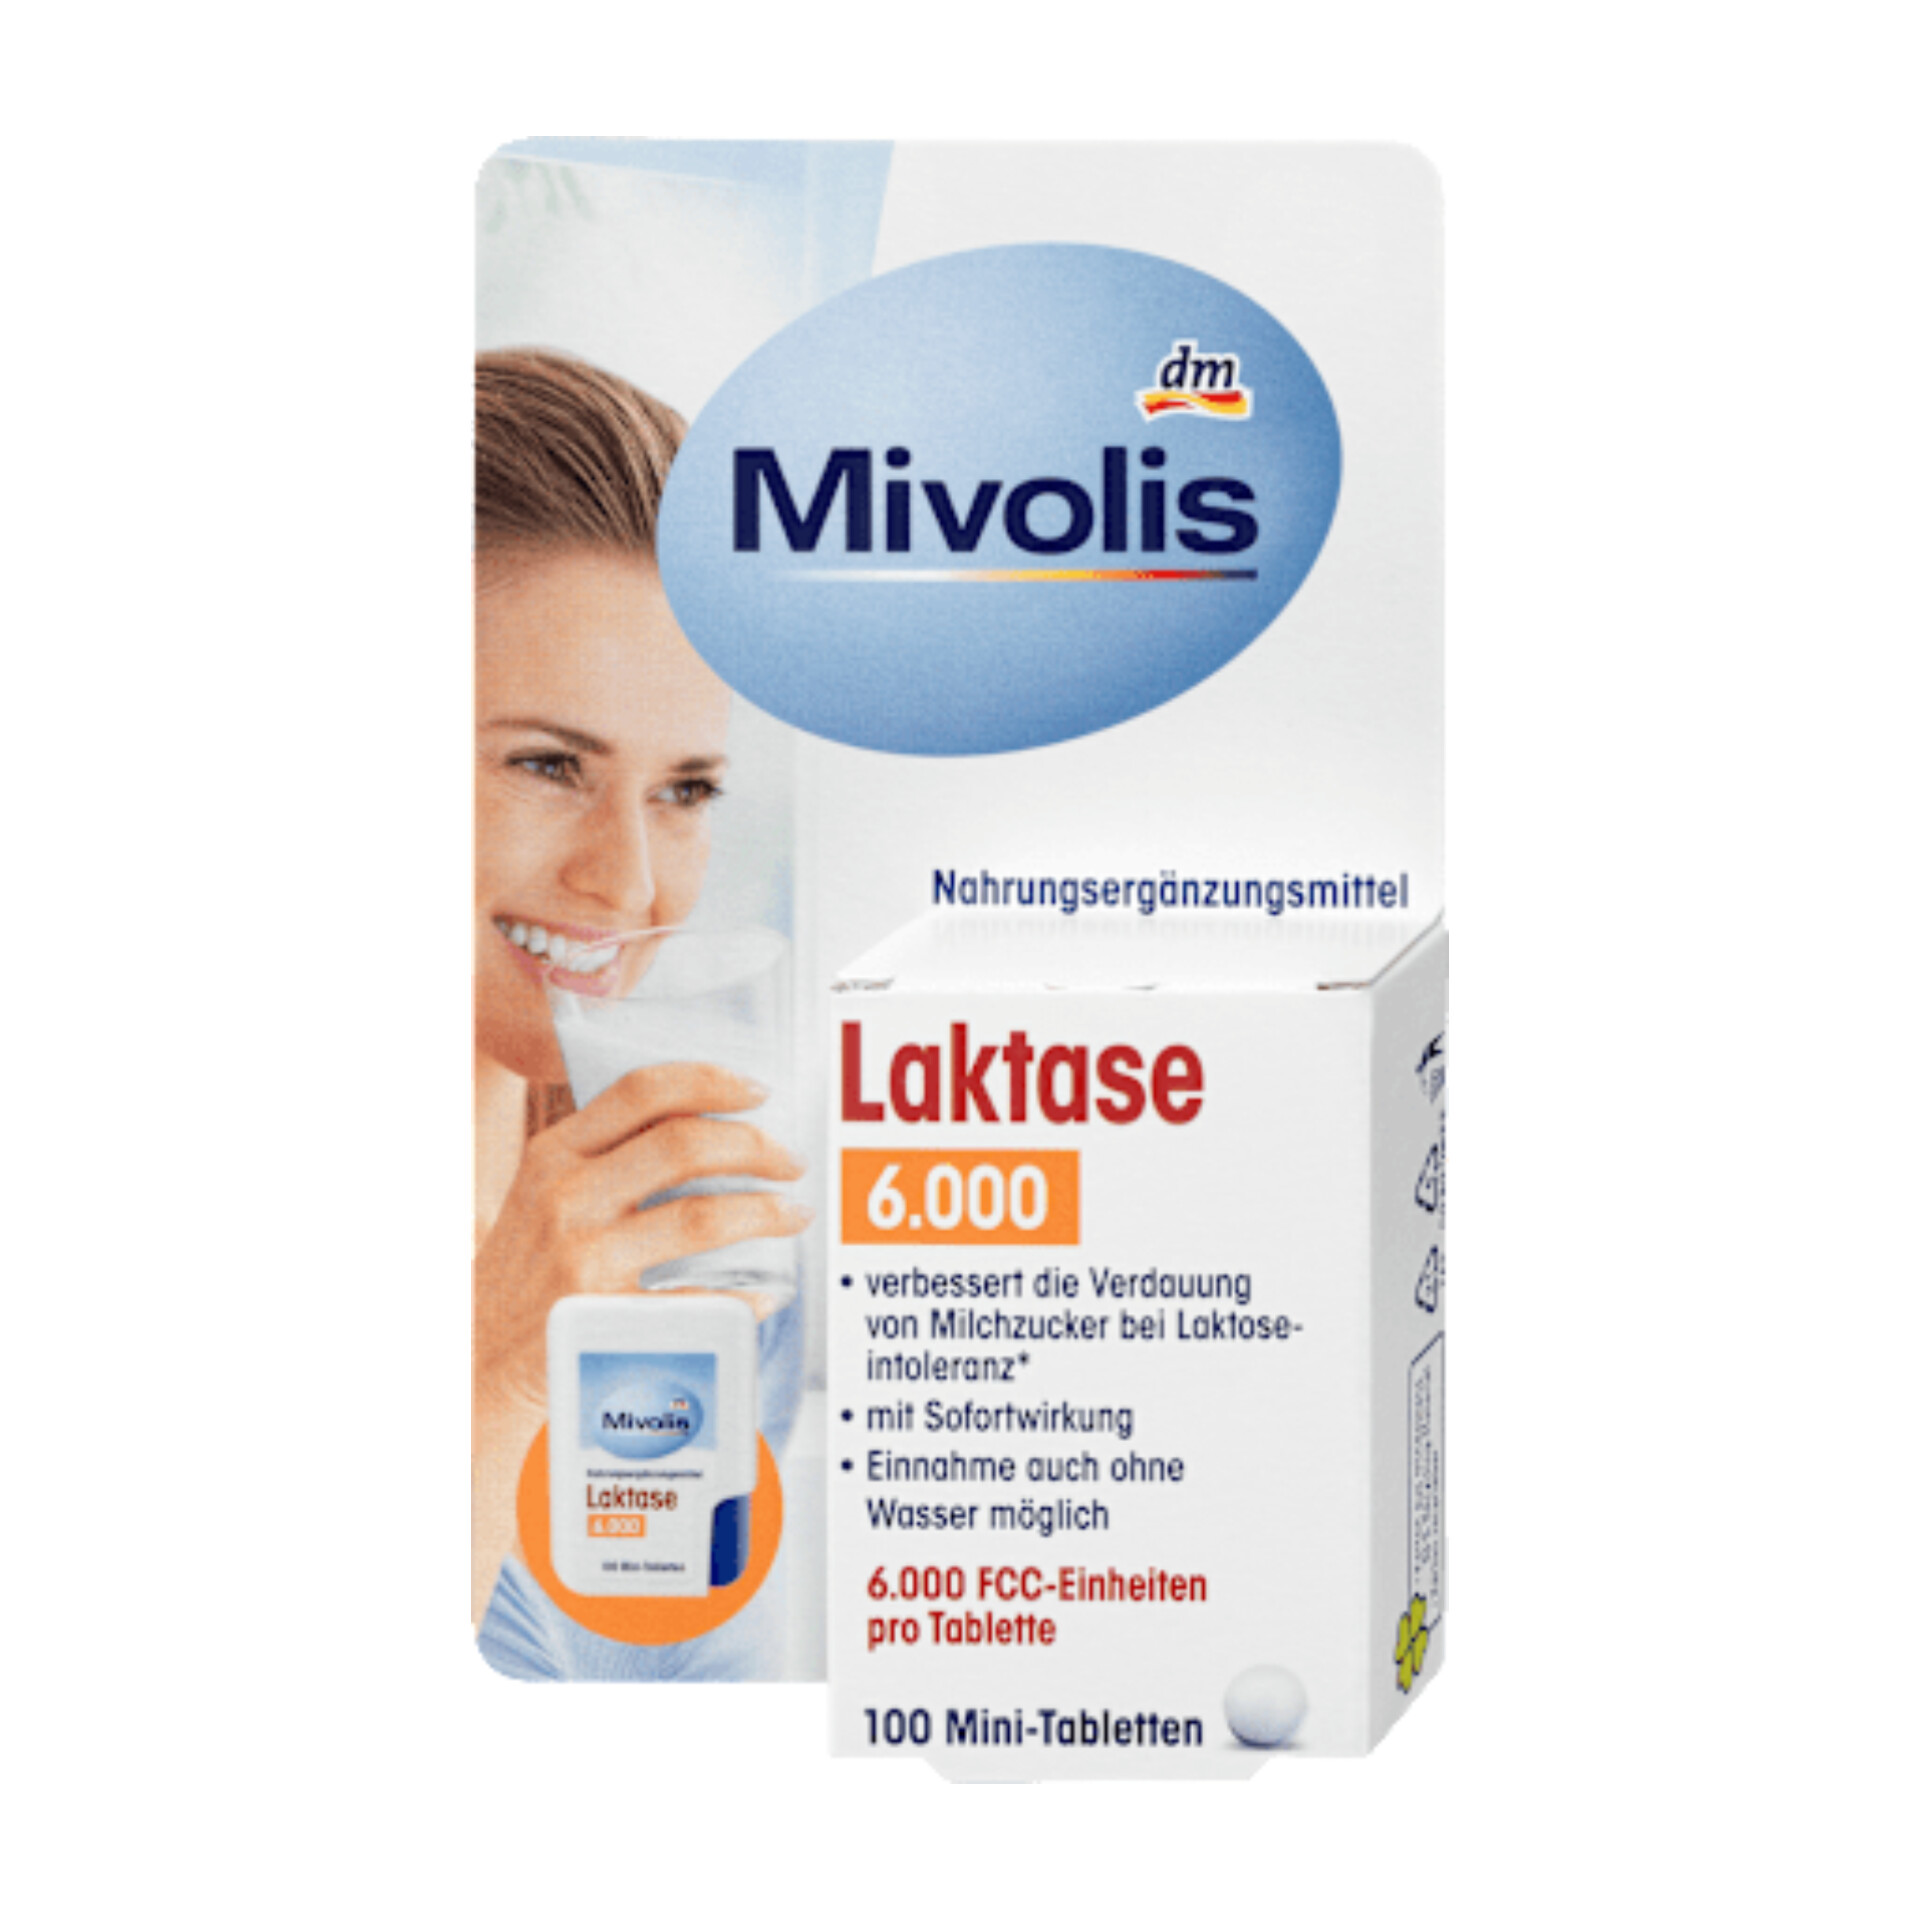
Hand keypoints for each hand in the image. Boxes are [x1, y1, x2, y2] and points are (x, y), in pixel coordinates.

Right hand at [474, 1062, 808, 1417]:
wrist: (474, 1360)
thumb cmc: (524, 1272)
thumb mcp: (543, 1194)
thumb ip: (605, 1156)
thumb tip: (706, 1127)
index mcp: (555, 1153)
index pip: (642, 1091)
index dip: (711, 1081)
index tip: (758, 1091)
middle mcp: (566, 1197)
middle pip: (684, 1145)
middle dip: (756, 1147)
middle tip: (790, 1162)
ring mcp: (582, 1258)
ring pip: (700, 1217)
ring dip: (764, 1213)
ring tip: (793, 1215)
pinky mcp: (602, 1318)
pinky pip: (692, 1302)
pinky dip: (740, 1298)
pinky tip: (763, 1296)